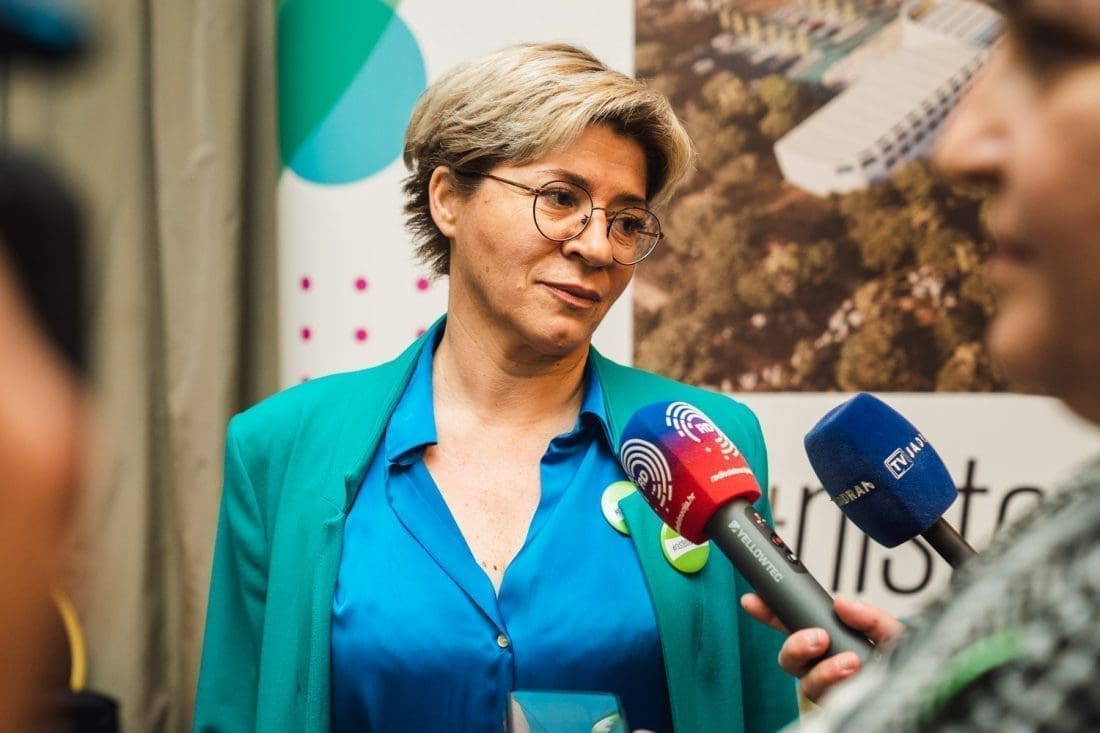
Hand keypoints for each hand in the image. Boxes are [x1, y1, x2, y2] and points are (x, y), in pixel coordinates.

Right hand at [740, 593, 903, 701]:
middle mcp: (824, 665)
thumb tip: (842, 603)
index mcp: (831, 639)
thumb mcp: (892, 631)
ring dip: (823, 669)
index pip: (792, 624)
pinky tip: (852, 676)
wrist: (925, 690)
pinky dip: (835, 683)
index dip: (770, 612)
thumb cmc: (907, 664)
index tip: (754, 600)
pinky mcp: (836, 707)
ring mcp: (829, 689)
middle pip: (789, 657)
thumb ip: (869, 616)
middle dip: (795, 644)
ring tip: (848, 662)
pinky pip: (823, 698)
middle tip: (817, 637)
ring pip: (804, 681)